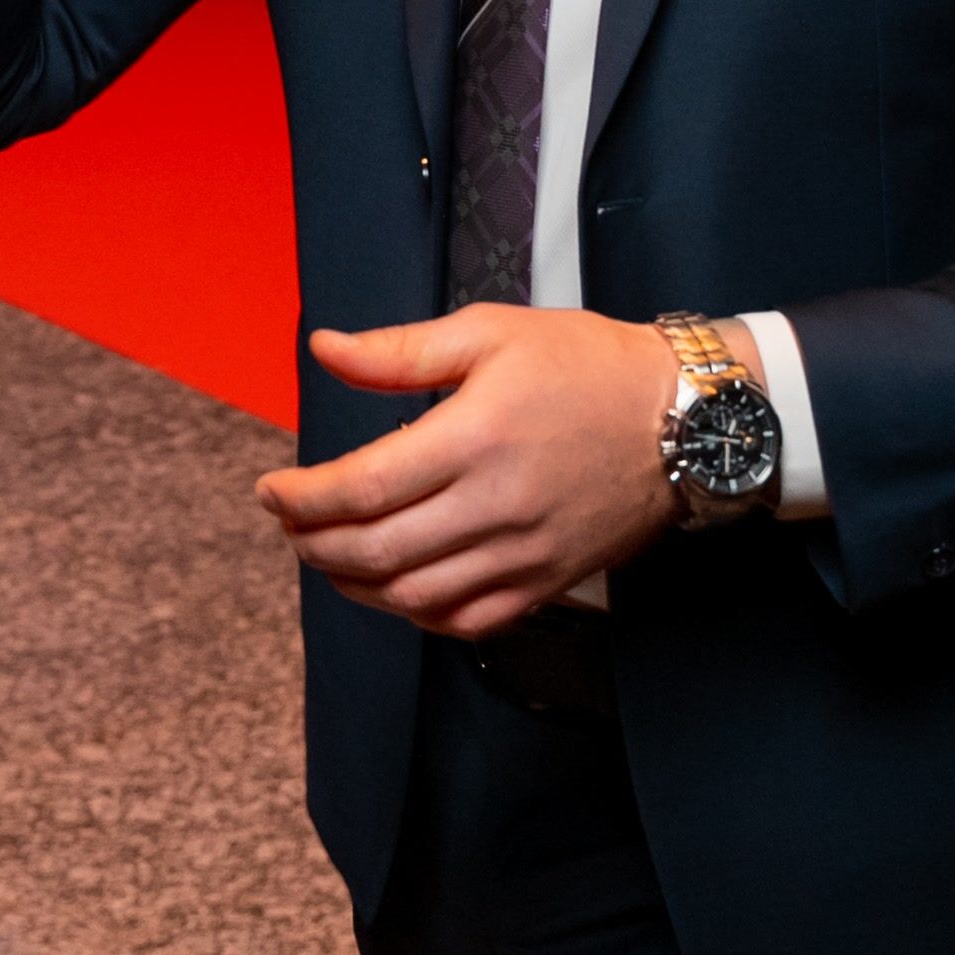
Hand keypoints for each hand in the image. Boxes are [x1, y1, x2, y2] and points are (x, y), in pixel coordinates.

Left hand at [256, 306, 700, 637]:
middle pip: (376, 550)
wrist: (682, 419)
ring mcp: (523, 554)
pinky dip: (416, 615)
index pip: (362, 487)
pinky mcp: (547, 583)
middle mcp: (495, 505)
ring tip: (327, 554)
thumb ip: (398, 351)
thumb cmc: (584, 365)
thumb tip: (323, 350)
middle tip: (289, 525)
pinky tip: (393, 587)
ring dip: (353, 583)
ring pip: (413, 596)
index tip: (271, 489)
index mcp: (473, 437)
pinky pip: (467, 622)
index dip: (302, 497)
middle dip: (313, 543)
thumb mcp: (488, 332)